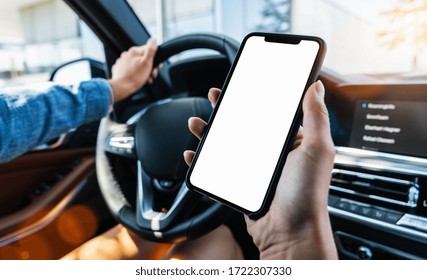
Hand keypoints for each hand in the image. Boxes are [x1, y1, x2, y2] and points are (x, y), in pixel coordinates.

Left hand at [109, 38, 158, 101]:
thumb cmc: (134, 77)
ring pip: (137, 65)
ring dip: (143, 72)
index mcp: (134, 51)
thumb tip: (154, 39)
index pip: (149, 51)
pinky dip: (134, 74)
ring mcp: (122, 61)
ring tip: (145, 79)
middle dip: (149, 67)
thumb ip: (151, 50)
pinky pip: (130, 70)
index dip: (155, 60)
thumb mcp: (147, 63)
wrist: (121, 87)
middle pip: (143, 59)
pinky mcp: (119, 69)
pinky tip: (137, 79)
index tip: (157, 67)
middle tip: (151, 75)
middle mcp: (127, 54)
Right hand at [184, 81, 337, 258]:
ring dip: (209, 132)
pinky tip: (193, 154)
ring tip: (197, 123)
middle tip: (214, 97)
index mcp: (289, 142)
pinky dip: (202, 160)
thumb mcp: (317, 149)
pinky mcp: (239, 184)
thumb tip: (316, 86)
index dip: (253, 97)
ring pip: (226, 144)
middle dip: (226, 110)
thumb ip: (316, 116)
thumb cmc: (308, 195)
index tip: (241, 84)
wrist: (289, 234)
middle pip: (242, 125)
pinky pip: (217, 168)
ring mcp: (253, 170)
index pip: (268, 113)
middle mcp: (270, 154)